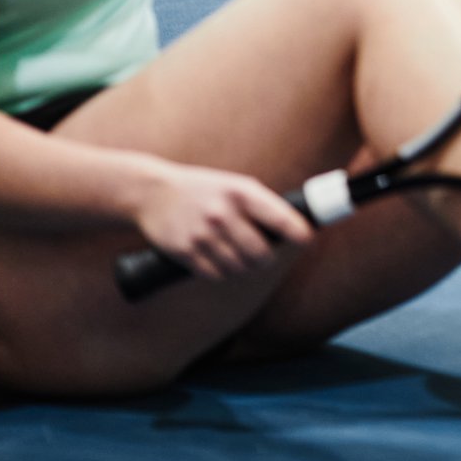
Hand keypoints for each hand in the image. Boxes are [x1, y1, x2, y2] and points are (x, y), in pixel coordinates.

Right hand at [127, 158, 313, 281]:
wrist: (153, 192)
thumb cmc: (204, 189)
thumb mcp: (235, 186)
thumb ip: (260, 206)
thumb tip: (293, 229)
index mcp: (242, 193)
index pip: (281, 219)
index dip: (299, 233)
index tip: (306, 239)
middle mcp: (223, 214)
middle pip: (261, 254)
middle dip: (267, 259)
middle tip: (265, 256)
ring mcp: (203, 234)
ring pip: (239, 268)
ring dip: (244, 268)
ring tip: (241, 258)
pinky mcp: (185, 251)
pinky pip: (216, 274)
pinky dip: (222, 272)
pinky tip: (220, 261)